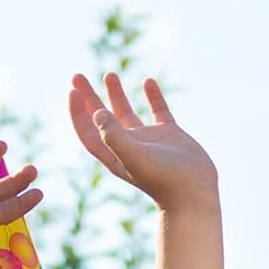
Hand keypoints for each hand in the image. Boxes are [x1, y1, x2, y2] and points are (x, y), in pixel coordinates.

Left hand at [69, 72, 217, 210]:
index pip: (89, 132)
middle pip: (102, 119)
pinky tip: (148, 82)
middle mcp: (128, 146)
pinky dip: (153, 96)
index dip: (78, 113)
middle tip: (77, 76)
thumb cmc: (163, 180)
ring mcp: (149, 140)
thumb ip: (114, 136)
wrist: (195, 193)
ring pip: (127, 113)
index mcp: (115, 155)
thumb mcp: (135, 157)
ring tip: (110, 74)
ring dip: (116, 94)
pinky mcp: (170, 135)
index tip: (73, 91)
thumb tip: (97, 112)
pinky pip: (159, 112)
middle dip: (89, 97)